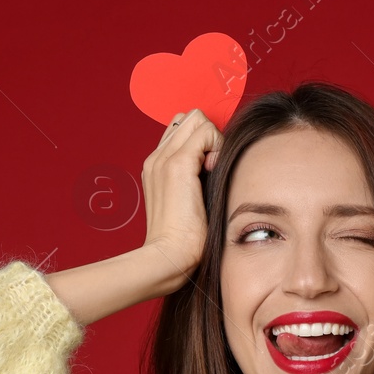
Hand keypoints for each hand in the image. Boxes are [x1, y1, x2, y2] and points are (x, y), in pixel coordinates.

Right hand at [142, 109, 223, 278]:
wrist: (170, 256)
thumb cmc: (185, 240)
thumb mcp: (189, 203)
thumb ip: (197, 180)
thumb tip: (217, 164)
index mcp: (156, 167)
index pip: (181, 130)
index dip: (202, 142)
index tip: (210, 169)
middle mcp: (156, 158)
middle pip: (189, 117)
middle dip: (208, 136)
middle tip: (213, 167)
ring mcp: (164, 158)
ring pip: (197, 118)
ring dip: (213, 139)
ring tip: (213, 170)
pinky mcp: (178, 163)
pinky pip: (206, 130)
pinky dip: (218, 146)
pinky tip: (215, 172)